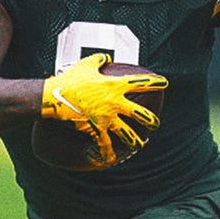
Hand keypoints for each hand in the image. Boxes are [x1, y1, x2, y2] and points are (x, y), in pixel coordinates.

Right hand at [41, 53, 166, 164]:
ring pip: (128, 133)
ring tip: (140, 145)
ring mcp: (107, 118)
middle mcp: (115, 103)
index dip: (155, 82)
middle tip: (155, 124)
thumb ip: (99, 60)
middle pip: (140, 114)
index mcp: (114, 85)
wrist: (55, 97)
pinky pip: (105, 145)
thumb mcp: (85, 65)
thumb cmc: (69, 80)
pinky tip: (110, 160)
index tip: (165, 83)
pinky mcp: (96, 129)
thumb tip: (105, 58)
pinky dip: (107, 154)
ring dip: (135, 141)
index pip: (140, 83)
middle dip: (151, 121)